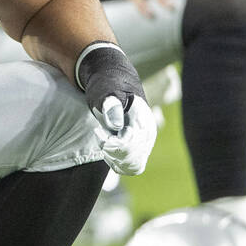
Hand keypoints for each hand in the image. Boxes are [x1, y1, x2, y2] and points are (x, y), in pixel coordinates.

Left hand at [75, 43, 156, 174]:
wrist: (110, 79)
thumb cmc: (106, 84)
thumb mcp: (105, 90)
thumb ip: (110, 104)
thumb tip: (115, 124)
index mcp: (143, 121)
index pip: (131, 147)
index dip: (111, 145)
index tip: (98, 132)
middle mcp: (147, 134)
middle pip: (133, 160)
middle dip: (112, 152)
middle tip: (100, 134)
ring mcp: (143, 142)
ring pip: (132, 166)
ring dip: (114, 159)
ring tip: (104, 140)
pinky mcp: (136, 148)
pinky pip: (129, 166)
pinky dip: (116, 162)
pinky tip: (106, 146)